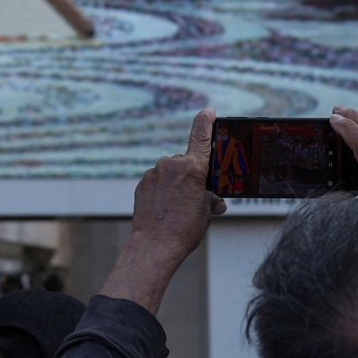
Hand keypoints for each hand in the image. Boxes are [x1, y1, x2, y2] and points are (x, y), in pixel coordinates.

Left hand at [101, 109, 225, 312]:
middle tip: (195, 197)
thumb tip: (214, 202)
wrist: (155, 245)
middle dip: (192, 176)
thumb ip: (210, 200)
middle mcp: (172, 165)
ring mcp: (154, 173)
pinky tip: (164, 208)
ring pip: (171, 173)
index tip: (208, 111)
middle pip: (187, 163)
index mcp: (193, 168)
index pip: (201, 137)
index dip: (205, 122)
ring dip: (176, 184)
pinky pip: (157, 181)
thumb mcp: (206, 213)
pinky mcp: (142, 182)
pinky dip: (162, 190)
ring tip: (177, 208)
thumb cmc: (184, 230)